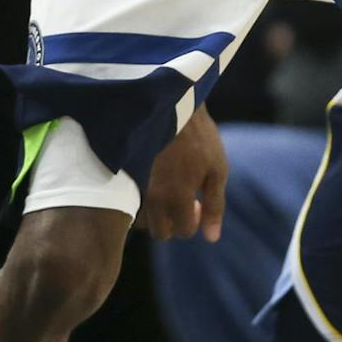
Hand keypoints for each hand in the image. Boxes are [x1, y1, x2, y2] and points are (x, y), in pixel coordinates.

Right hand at [140, 107, 227, 241]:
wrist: (167, 104)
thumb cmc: (198, 135)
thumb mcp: (217, 169)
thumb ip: (215, 206)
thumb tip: (212, 238)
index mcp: (178, 198)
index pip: (184, 231)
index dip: (194, 220)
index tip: (197, 202)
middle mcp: (153, 198)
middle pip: (160, 233)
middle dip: (172, 223)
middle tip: (181, 200)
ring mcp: (136, 187)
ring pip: (141, 221)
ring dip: (154, 214)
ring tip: (165, 191)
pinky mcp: (124, 176)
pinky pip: (130, 202)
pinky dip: (140, 201)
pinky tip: (152, 183)